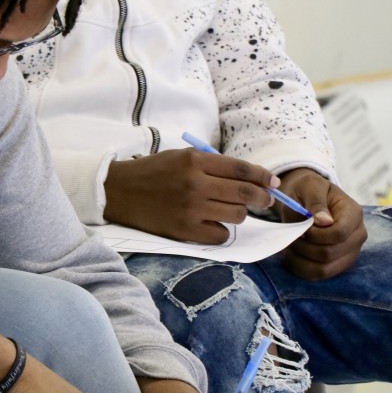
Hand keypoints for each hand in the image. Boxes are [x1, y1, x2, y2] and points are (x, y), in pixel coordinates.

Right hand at [104, 149, 277, 243]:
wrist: (119, 191)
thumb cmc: (154, 172)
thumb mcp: (182, 157)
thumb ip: (213, 165)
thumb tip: (251, 178)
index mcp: (195, 161)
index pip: (241, 169)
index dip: (263, 176)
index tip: (273, 182)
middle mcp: (195, 184)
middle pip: (245, 194)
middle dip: (262, 197)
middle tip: (267, 200)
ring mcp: (190, 209)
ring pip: (236, 215)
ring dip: (238, 213)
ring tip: (226, 209)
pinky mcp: (183, 231)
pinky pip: (220, 236)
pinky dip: (221, 231)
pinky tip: (212, 224)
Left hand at [274, 168, 366, 279]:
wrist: (306, 197)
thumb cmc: (309, 189)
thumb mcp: (310, 186)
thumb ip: (316, 202)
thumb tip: (324, 221)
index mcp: (354, 213)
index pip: (339, 234)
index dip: (315, 234)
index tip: (302, 226)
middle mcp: (357, 235)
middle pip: (330, 254)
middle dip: (304, 246)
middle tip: (292, 235)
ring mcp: (350, 252)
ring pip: (324, 269)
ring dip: (300, 259)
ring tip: (290, 244)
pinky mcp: (338, 263)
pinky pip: (319, 274)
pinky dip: (301, 267)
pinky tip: (292, 254)